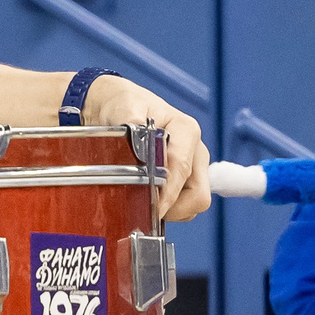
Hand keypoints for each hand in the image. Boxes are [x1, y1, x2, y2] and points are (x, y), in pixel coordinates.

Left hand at [85, 76, 210, 221]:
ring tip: (141, 202)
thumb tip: (135, 136)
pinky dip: (167, 210)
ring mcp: (192, 167)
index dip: (167, 194)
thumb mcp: (124, 106)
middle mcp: (195, 150)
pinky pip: (184, 207)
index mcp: (186, 131)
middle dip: (172, 207)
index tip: (151, 208)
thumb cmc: (124, 104)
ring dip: (169, 210)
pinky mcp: (184, 180)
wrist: (117, 107)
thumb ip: (131, 121)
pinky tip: (146, 201)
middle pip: (198, 195)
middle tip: (144, 209)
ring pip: (192, 205)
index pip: (183, 170)